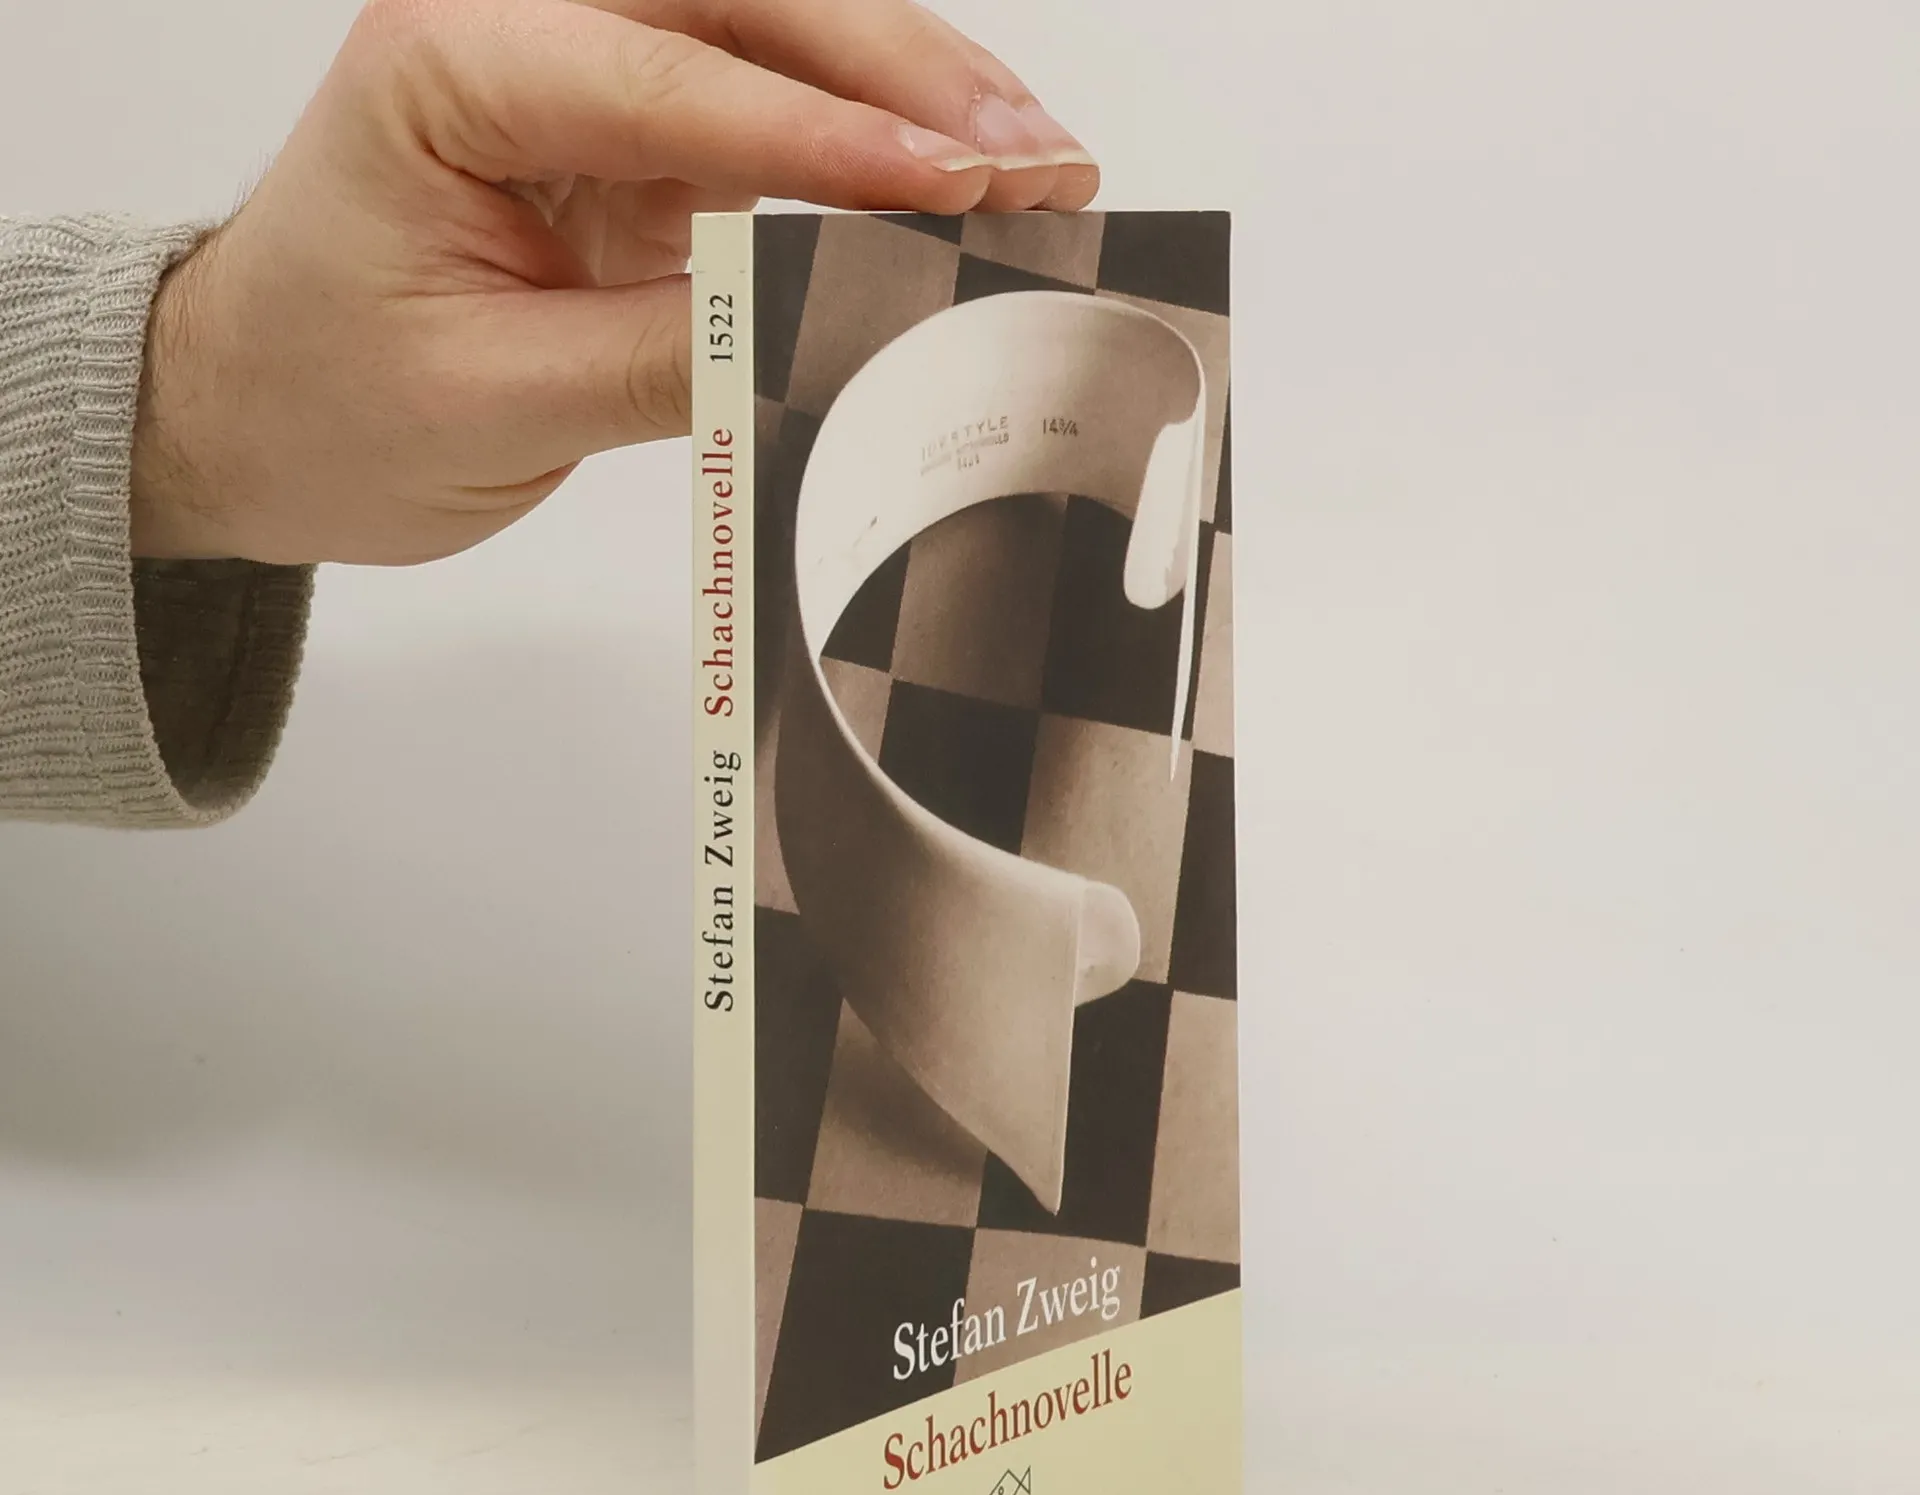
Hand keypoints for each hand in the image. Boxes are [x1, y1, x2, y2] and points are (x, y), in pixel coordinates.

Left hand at [131, 0, 1098, 567]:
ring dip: (915, 94)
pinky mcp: (637, 139)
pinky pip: (780, 120)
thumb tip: (821, 331)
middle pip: (746, 7)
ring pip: (781, 40)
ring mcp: (588, 76)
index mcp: (446, 62)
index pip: (664, 78)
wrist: (264, 411)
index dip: (823, 134)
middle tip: (1035, 160)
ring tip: (1038, 164)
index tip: (952, 183)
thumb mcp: (491, 402)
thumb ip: (658, 359)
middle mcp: (521, 30)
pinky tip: (962, 187)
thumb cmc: (328, 396)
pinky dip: (877, 152)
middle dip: (905, 79)